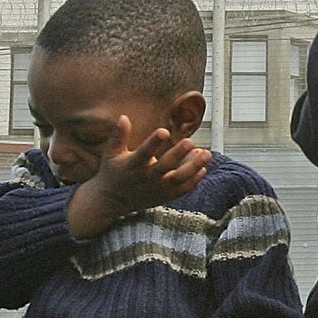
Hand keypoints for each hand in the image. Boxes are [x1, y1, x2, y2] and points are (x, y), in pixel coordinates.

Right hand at [67, 118, 210, 237]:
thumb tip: (123, 117)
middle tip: (191, 141)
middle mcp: (146, 178)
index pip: (144, 152)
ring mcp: (157, 188)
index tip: (164, 131)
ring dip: (193, 167)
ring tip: (206, 154)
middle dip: (178, 154)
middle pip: (164, 166)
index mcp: (132, 165)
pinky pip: (182, 189)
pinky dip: (194, 181)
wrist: (113, 200)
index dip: (154, 142)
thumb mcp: (111, 153)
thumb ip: (118, 135)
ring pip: (178, 179)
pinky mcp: (164, 196)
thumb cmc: (113, 172)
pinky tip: (203, 168)